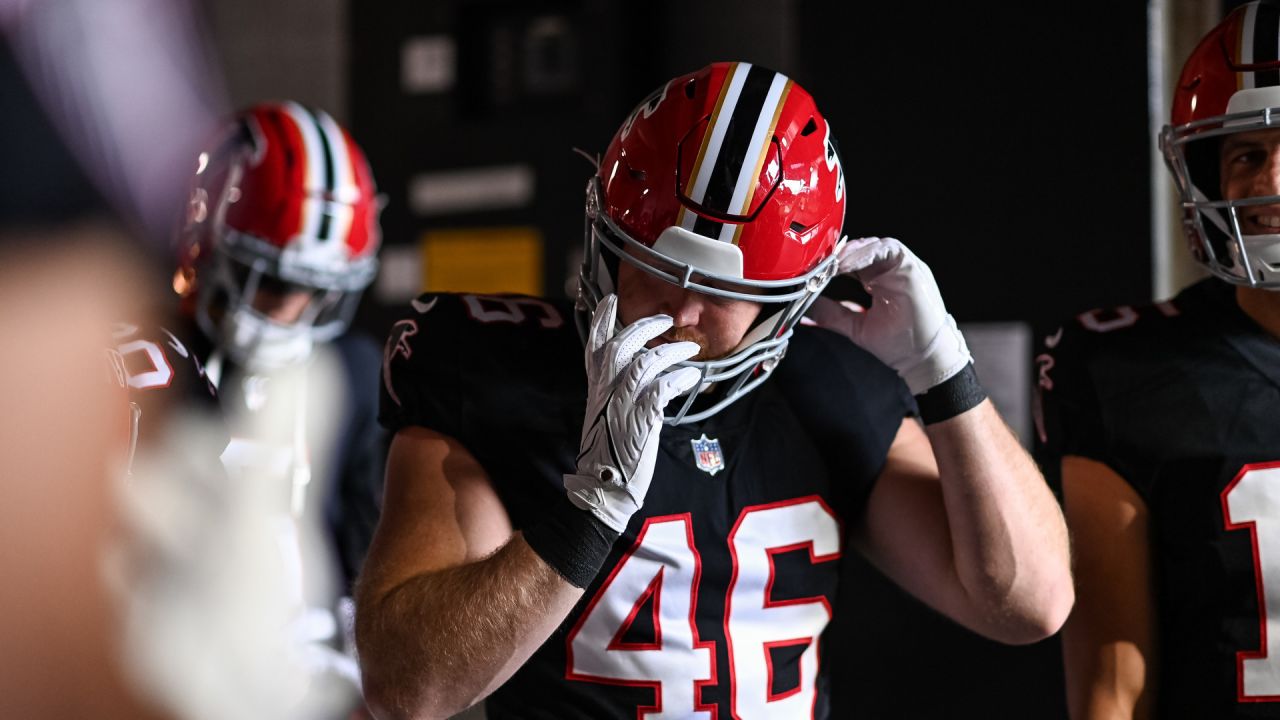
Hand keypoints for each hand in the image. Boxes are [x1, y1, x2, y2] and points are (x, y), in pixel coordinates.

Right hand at [565, 294, 700, 532]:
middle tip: (665, 320)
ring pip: (643, 364)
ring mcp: (621, 407)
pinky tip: (691, 377)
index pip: (594, 346)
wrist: (603, 488)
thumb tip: (639, 367)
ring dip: (669, 353)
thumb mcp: (606, 414)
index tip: (610, 300)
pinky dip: (678, 380)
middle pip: (620, 346)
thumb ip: (617, 389)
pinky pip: (659, 391)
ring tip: (690, 351)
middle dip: (643, 328)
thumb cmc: (610, 453)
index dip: (601, 320)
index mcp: (596, 389)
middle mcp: (606, 393)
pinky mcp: (638, 424)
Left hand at [816, 237, 971, 394]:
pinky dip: (868, 252)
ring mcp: (902, 268)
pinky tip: (850, 264)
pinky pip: (890, 249)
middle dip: (839, 254)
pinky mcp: (912, 268)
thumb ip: (831, 314)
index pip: (851, 262)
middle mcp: (889, 271)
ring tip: (834, 263)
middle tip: (819, 262)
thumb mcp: (856, 326)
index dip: (832, 264)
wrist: (924, 359)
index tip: (812, 271)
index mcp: (876, 281)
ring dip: (852, 251)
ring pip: (874, 244)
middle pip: (860, 250)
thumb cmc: (898, 344)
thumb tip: (805, 307)